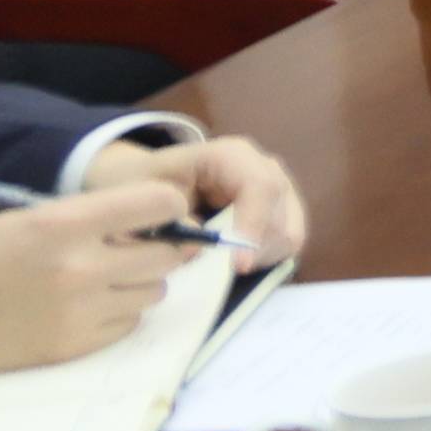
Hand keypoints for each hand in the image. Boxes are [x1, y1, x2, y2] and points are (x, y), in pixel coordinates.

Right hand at [0, 176, 202, 390]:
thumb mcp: (21, 219)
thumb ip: (85, 218)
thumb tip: (146, 222)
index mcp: (62, 224)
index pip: (159, 203)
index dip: (166, 206)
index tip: (158, 212)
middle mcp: (80, 267)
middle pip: (167, 254)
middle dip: (160, 247)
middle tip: (135, 248)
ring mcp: (79, 313)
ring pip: (153, 293)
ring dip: (138, 283)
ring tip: (101, 279)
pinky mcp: (72, 349)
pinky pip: (127, 326)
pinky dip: (117, 315)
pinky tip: (84, 308)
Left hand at [88, 130, 307, 271]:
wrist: (150, 180)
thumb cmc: (145, 184)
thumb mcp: (140, 194)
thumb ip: (166, 216)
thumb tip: (200, 243)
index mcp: (231, 155)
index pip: (260, 187)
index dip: (255, 226)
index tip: (238, 266)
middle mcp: (264, 167)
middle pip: (281, 212)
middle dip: (258, 249)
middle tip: (226, 275)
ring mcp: (278, 188)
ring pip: (290, 230)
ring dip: (262, 256)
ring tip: (226, 267)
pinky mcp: (281, 211)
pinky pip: (288, 241)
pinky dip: (267, 258)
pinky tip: (237, 262)